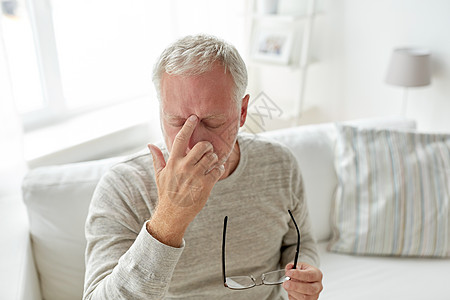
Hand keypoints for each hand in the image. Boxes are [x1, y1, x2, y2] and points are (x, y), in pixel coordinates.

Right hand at [146, 115, 224, 246]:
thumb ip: (157, 158)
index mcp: (173, 162)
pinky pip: (217, 170)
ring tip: (210, 162)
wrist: (172, 214)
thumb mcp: (159, 175)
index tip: (194, 117)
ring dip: (214, 158)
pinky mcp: (206, 185)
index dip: (188, 126)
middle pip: (202, 146)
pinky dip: (218, 169)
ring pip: (212, 157)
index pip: (180, 139)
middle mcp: (184, 167)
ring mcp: (196, 176)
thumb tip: (150, 145)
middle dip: (207, 146)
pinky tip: (214, 172)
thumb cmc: (166, 193)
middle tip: (207, 151)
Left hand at [283, 262, 322, 299]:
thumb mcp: (299, 266)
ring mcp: (314, 295)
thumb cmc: (304, 273)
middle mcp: (318, 286)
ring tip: (287, 286)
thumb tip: (289, 268)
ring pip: (304, 297)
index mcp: (317, 275)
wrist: (306, 280)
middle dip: (295, 286)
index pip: (309, 275)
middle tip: (286, 283)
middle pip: (309, 289)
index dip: (298, 274)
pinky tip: (290, 291)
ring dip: (292, 291)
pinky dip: (292, 296)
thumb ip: (293, 266)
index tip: (288, 273)